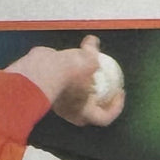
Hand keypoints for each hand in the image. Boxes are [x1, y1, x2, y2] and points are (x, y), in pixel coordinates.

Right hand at [6, 35, 125, 127]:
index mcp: (84, 113)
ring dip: (84, 84)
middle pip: (90, 110)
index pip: (105, 118)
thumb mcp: (88, 60)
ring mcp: (60, 101)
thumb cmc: (69, 72)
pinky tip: (73, 56)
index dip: (116, 107)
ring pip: (76, 96)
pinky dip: (70, 73)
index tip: (119, 92)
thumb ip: (92, 52)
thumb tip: (92, 41)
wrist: (40, 69)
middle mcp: (71, 111)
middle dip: (99, 99)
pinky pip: (64, 83)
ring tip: (89, 67)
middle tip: (106, 84)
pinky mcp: (50, 88)